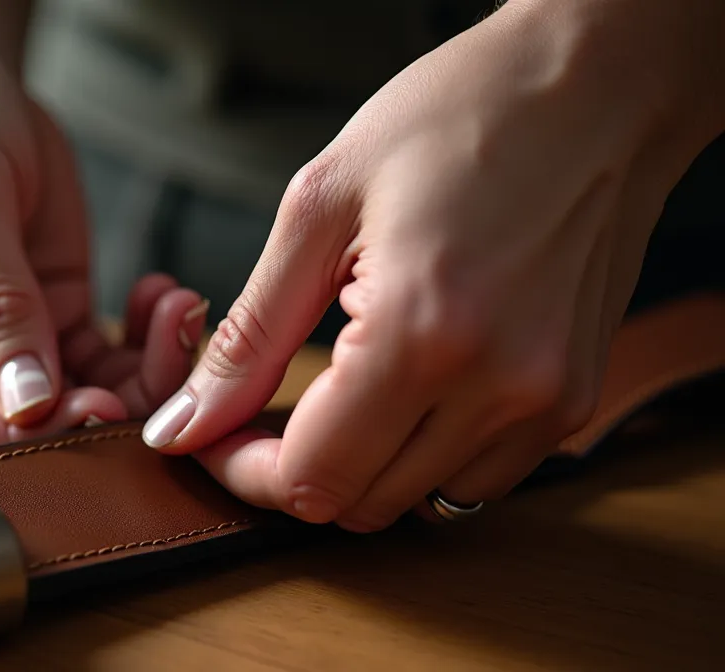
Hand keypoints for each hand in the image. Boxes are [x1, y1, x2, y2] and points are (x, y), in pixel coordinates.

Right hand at [0, 32, 206, 457]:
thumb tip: (28, 405)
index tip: (71, 412)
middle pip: (6, 427)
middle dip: (85, 416)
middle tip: (151, 384)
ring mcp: (4, 337)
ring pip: (72, 401)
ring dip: (137, 381)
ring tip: (178, 321)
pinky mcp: (53, 316)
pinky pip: (104, 362)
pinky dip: (147, 346)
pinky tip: (168, 302)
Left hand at [142, 0, 724, 529]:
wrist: (593, 87)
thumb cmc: (455, 118)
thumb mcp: (317, 210)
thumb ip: (248, 336)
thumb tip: (184, 425)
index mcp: (423, 334)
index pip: (311, 478)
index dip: (243, 472)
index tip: (215, 435)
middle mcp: (499, 388)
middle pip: (361, 506)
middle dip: (290, 472)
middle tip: (257, 414)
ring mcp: (549, 402)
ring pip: (419, 504)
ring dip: (357, 470)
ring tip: (328, 396)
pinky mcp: (575, 399)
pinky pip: (477, 477)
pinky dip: (420, 457)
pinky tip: (396, 393)